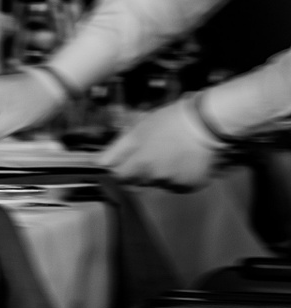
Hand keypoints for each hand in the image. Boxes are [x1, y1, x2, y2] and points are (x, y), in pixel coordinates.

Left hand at [100, 100, 221, 188]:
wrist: (207, 123)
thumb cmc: (169, 121)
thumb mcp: (137, 129)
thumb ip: (117, 150)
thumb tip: (100, 164)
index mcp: (140, 164)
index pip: (118, 177)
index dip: (119, 169)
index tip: (124, 161)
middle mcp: (155, 178)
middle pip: (138, 182)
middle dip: (139, 171)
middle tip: (152, 153)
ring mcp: (174, 183)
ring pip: (158, 183)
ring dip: (159, 174)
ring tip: (171, 155)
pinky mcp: (190, 186)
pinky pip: (177, 185)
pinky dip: (178, 177)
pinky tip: (184, 162)